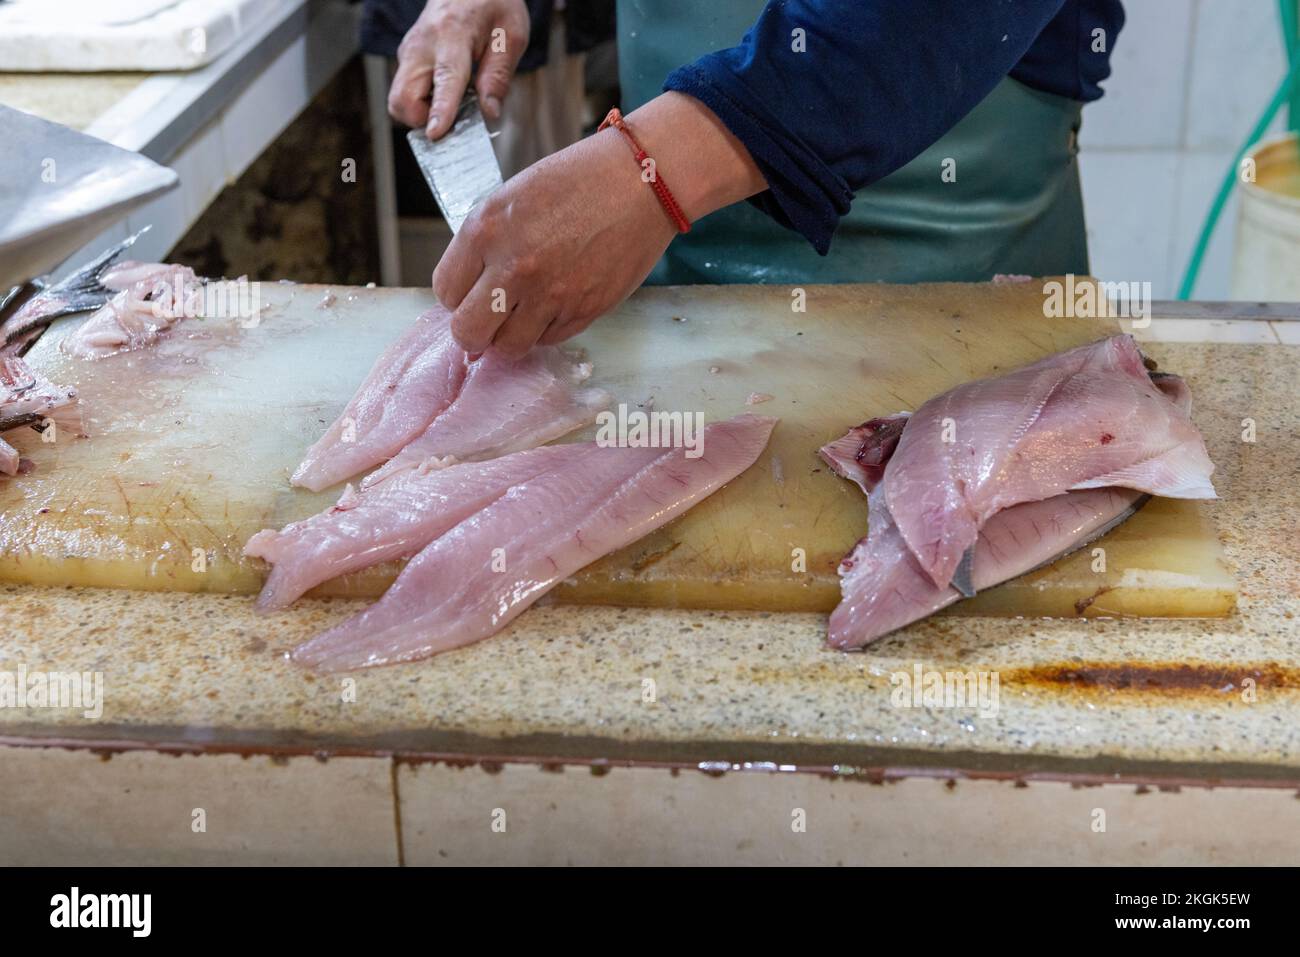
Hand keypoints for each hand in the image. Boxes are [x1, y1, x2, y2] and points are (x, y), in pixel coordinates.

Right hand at [388, 0, 529, 138]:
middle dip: (423, 120)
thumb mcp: (511, 35)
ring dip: (423, 114)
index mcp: (452, 34)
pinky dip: (423, 104)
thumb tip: (489, 112)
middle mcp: (422, 45)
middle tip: (454, 124)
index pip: (444, 78)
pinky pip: (406, 92)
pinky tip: (446, 95)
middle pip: (403, 97)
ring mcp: (409, 52)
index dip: (439, 109)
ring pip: (399, 99)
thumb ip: (499, 76)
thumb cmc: (492, 5)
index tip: (435, 133)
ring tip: (453, 106)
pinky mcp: (406, 58)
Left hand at [434, 92, 767, 355]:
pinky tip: (557, 301)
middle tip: (488, 318)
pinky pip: (549, 339)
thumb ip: (484, 242)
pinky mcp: (583, 311)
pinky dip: (546, 329)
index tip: (472, 290)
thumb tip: (469, 288)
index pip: (446, 291)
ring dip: (512, 334)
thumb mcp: (513, 196)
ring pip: (509, 347)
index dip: (457, 295)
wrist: (640, 183)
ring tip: (525, 311)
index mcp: (487, 229)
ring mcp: (550, 294)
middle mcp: (514, 266)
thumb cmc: (578, 180)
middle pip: (469, 332)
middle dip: (475, 329)